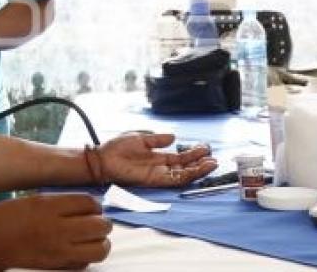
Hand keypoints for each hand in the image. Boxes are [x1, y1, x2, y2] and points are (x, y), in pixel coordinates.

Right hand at [0, 194, 111, 270]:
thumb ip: (60, 202)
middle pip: (100, 225)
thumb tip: (85, 206)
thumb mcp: (33, 200)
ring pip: (100, 248)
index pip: (89, 203)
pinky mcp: (58, 267)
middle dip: (102, 223)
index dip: (94, 204)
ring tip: (92, 238)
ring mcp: (59, 250)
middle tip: (96, 222)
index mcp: (50, 206)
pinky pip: (85, 263)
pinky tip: (77, 250)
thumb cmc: (6, 219)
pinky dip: (87, 257)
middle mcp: (58, 228)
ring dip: (100, 242)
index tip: (91, 207)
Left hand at [97, 133, 216, 186]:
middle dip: (200, 163)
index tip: (206, 148)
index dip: (194, 153)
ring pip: (184, 175)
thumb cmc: (117, 148)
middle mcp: (161, 167)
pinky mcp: (154, 180)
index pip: (181, 157)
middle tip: (214, 158)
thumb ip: (157, 139)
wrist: (102, 158)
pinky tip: (197, 170)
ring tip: (212, 164)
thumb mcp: (141, 138)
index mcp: (158, 156)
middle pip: (186, 167)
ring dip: (198, 170)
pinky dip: (187, 176)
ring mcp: (158, 174)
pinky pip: (174, 180)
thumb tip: (174, 137)